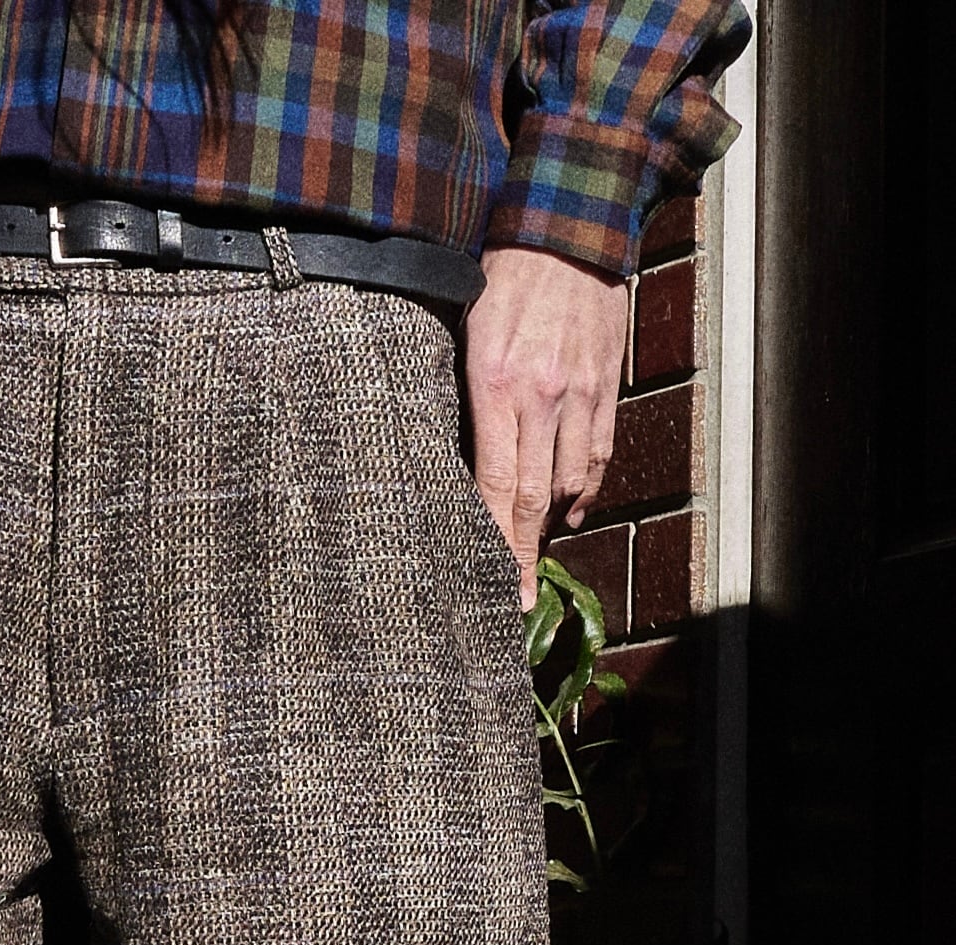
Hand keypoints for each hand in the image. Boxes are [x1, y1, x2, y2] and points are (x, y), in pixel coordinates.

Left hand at [463, 246, 629, 609]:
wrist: (571, 222)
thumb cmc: (504, 270)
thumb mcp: (466, 328)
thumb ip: (467, 396)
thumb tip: (460, 457)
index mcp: (496, 385)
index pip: (493, 485)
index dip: (494, 543)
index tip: (495, 586)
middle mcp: (541, 396)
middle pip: (531, 498)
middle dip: (521, 555)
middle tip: (517, 601)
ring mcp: (579, 393)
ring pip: (569, 481)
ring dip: (550, 520)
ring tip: (533, 545)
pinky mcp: (606, 384)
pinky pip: (597, 453)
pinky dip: (584, 488)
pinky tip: (569, 507)